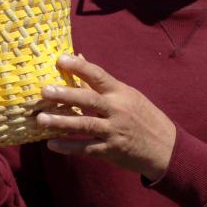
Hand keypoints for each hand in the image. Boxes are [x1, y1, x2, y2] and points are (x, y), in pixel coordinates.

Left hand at [37, 54, 176, 181]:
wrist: (166, 147)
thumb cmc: (144, 117)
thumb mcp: (128, 95)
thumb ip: (102, 82)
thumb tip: (80, 56)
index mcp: (121, 93)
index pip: (98, 75)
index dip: (79, 66)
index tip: (60, 59)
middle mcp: (117, 110)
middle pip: (88, 99)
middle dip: (65, 95)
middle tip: (45, 90)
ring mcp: (114, 131)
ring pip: (84, 125)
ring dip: (61, 122)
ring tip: (41, 119)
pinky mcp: (111, 150)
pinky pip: (86, 148)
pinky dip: (68, 147)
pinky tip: (52, 144)